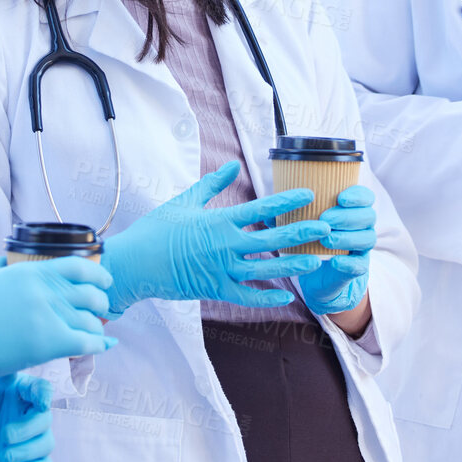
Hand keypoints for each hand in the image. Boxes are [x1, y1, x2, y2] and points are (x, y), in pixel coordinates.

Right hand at [0, 255, 113, 378]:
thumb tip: (8, 260)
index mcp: (29, 272)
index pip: (79, 266)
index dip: (98, 275)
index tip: (104, 282)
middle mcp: (43, 290)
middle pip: (91, 294)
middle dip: (100, 304)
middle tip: (98, 312)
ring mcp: (47, 315)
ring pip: (91, 320)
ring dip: (96, 328)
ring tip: (93, 334)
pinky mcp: (46, 343)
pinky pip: (85, 343)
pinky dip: (96, 345)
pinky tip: (97, 347)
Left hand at [0, 373, 54, 461]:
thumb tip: (10, 377)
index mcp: (20, 390)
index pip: (41, 389)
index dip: (44, 395)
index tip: (41, 403)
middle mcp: (28, 413)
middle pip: (45, 419)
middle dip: (29, 429)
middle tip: (5, 435)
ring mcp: (27, 438)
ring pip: (46, 443)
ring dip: (29, 450)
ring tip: (4, 454)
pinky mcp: (23, 459)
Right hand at [100, 161, 329, 315]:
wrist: (135, 263)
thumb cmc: (157, 229)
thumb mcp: (185, 201)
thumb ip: (212, 184)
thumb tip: (233, 165)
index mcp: (219, 221)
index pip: (261, 209)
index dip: (287, 202)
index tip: (309, 194)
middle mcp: (225, 245)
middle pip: (272, 240)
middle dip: (301, 233)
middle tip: (326, 228)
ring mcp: (222, 270)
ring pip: (265, 269)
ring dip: (293, 265)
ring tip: (316, 261)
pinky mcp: (215, 290)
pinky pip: (246, 295)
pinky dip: (266, 297)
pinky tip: (285, 295)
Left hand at [297, 185, 373, 314]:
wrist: (316, 275)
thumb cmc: (308, 241)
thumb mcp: (300, 226)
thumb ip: (288, 217)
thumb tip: (267, 214)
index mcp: (351, 210)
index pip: (365, 196)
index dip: (357, 195)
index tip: (340, 198)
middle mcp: (361, 227)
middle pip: (368, 215)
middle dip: (347, 216)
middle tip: (325, 219)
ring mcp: (362, 248)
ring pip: (367, 239)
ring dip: (348, 237)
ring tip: (327, 239)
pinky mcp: (358, 268)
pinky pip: (360, 265)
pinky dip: (350, 263)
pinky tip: (336, 261)